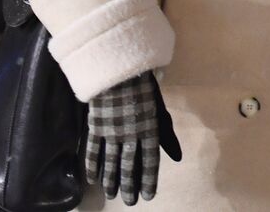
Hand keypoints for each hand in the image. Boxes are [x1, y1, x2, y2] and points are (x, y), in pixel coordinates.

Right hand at [85, 72, 179, 205]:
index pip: (150, 161)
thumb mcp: (158, 110)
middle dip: (129, 185)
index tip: (148, 196)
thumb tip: (177, 157)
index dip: (149, 179)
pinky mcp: (96, 127)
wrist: (119, 71)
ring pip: (110, 162)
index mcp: (148, 130)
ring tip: (111, 194)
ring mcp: (111, 132)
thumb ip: (166, 135)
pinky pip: (93, 150)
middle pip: (129, 166)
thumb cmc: (143, 89)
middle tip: (129, 202)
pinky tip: (92, 178)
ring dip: (111, 180)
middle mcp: (130, 135)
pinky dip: (92, 165)